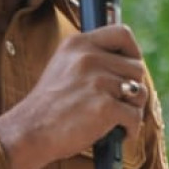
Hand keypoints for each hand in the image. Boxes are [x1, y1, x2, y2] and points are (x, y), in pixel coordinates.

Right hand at [0, 25, 148, 168]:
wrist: (29, 132)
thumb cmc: (48, 107)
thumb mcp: (63, 67)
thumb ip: (89, 59)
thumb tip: (126, 63)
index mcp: (78, 44)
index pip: (122, 34)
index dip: (133, 52)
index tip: (129, 68)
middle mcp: (89, 57)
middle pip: (137, 67)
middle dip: (133, 88)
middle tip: (120, 103)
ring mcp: (97, 81)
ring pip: (139, 92)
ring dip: (133, 109)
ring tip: (118, 120)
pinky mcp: (104, 106)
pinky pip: (135, 116)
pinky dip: (131, 129)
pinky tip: (120, 134)